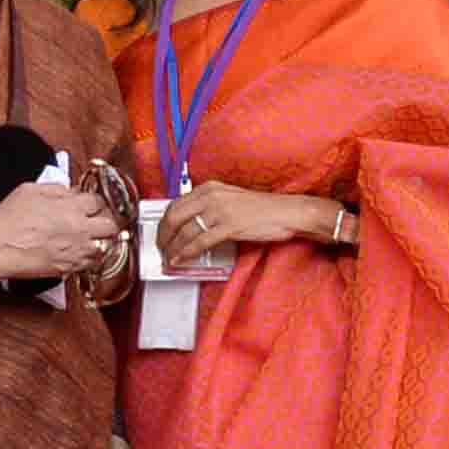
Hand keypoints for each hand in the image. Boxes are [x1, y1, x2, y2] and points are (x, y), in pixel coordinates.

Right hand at [0, 176, 121, 285]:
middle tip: (97, 221)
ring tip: (93, 238)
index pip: (99, 201)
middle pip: (111, 225)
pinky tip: (80, 252)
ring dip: (101, 241)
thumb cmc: (8, 220)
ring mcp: (77, 250)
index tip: (90, 204)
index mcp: (72, 206)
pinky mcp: (70, 267)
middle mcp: (80, 229)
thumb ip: (55, 188)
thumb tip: (68, 191)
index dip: (94, 202)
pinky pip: (92, 264)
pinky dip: (90, 258)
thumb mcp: (30, 190)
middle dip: (105, 221)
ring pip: (107, 247)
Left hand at [155, 183, 342, 270]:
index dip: (163, 223)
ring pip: (184, 232)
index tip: (160, 235)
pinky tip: (181, 260)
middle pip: (174, 218)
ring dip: (173, 248)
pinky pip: (199, 242)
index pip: (175, 205)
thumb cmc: (262, 209)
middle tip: (161, 250)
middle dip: (163, 237)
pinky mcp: (229, 226)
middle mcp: (210, 196)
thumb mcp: (229, 200)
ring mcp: (219, 210)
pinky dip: (186, 253)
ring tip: (169, 259)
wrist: (288, 212)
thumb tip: (188, 224)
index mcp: (208, 188)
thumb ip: (208, 207)